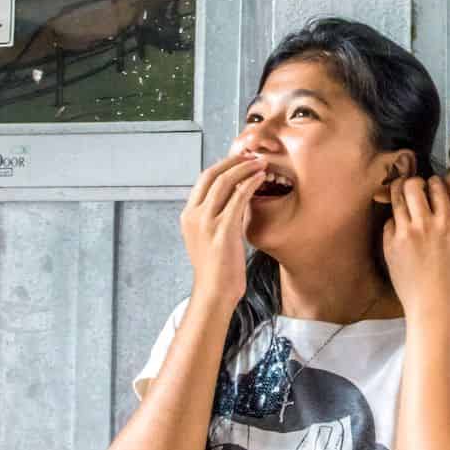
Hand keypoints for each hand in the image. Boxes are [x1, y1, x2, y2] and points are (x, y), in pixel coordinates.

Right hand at [181, 154, 265, 308]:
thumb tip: (234, 198)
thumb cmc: (217, 269)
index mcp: (188, 216)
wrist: (214, 292)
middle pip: (211, 175)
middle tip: (252, 156)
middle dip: (233, 161)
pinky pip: (238, 198)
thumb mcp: (209, 237)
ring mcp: (206, 222)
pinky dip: (250, 184)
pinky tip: (261, 179)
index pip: (203, 179)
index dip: (223, 165)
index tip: (240, 160)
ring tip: (261, 164)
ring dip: (245, 169)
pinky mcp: (222, 230)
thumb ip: (217, 217)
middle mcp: (193, 215)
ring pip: (225, 182)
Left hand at [383, 176, 449, 320]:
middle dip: (413, 182)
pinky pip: (388, 222)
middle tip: (415, 188)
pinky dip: (394, 219)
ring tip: (402, 196)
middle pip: (411, 186)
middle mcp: (423, 224)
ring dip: (399, 193)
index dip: (434, 182)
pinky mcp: (389, 246)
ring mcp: (404, 234)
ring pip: (395, 199)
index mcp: (446, 223)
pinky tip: (400, 225)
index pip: (436, 187)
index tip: (433, 185)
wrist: (434, 306)